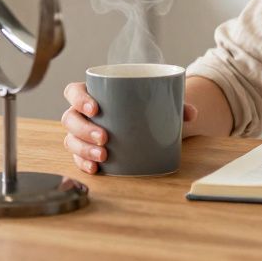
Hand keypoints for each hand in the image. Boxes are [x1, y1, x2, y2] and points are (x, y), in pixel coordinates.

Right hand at [61, 81, 198, 173]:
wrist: (148, 123)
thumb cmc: (146, 107)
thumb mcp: (159, 101)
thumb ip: (175, 103)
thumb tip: (191, 113)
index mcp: (94, 93)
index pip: (74, 91)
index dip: (79, 98)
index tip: (95, 108)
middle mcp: (83, 113)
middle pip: (70, 118)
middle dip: (84, 129)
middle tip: (105, 138)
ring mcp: (82, 133)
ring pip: (71, 139)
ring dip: (83, 148)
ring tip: (103, 156)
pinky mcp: (87, 151)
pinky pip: (78, 158)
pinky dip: (84, 163)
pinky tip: (95, 169)